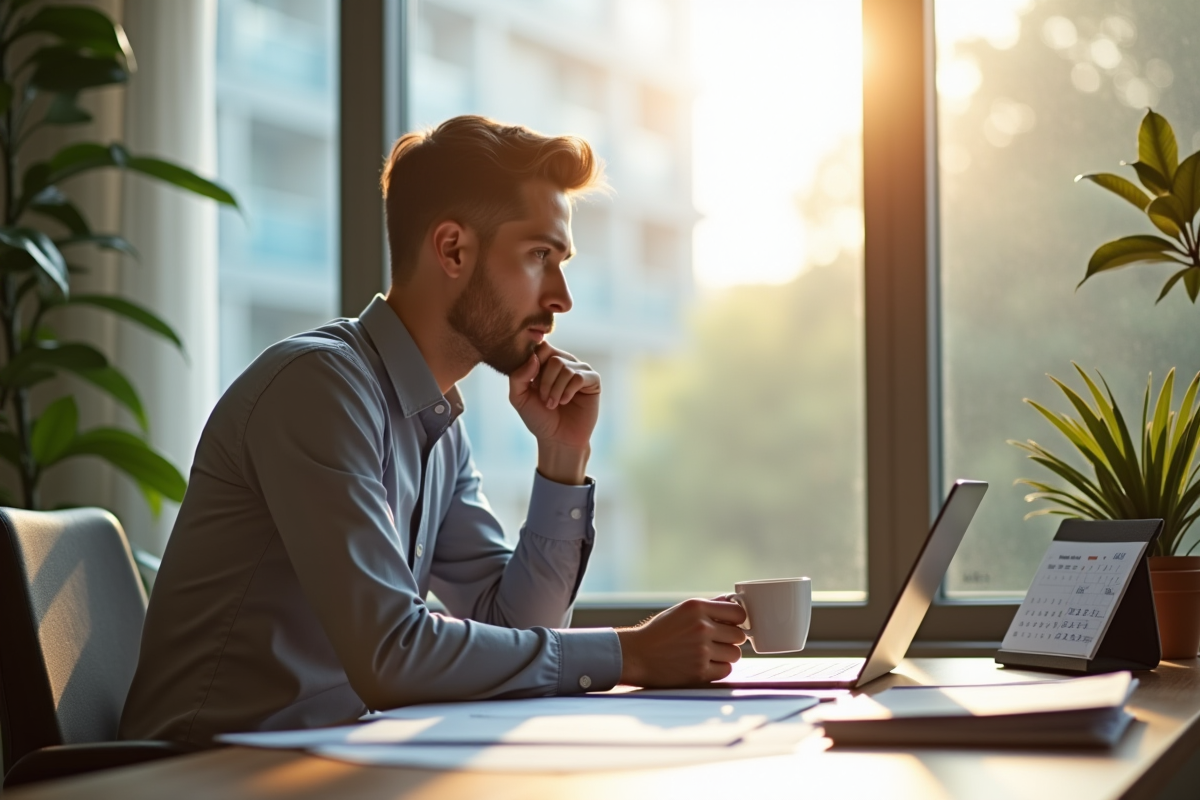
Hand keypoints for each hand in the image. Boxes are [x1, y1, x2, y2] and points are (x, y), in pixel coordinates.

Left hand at [509, 342, 599, 482]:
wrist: (557, 439)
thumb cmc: (538, 418)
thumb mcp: (519, 397)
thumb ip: (518, 376)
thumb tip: (534, 357)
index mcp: (546, 362)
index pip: (541, 346)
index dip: (534, 363)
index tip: (532, 385)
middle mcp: (564, 362)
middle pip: (551, 356)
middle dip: (544, 381)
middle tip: (544, 399)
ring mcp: (580, 370)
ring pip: (564, 367)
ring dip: (555, 390)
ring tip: (553, 404)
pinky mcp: (592, 380)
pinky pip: (579, 377)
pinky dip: (568, 391)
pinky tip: (565, 402)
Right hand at [615, 598, 747, 686]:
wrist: (636, 655)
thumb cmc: (659, 632)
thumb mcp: (681, 611)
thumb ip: (708, 607)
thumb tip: (732, 602)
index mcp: (697, 608)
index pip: (738, 613)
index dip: (737, 620)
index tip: (731, 625)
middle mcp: (701, 627)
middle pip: (739, 635)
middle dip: (730, 639)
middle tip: (717, 642)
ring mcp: (701, 651)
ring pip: (735, 654)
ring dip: (725, 655)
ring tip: (709, 653)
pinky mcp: (699, 672)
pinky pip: (726, 670)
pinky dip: (718, 669)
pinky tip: (704, 664)